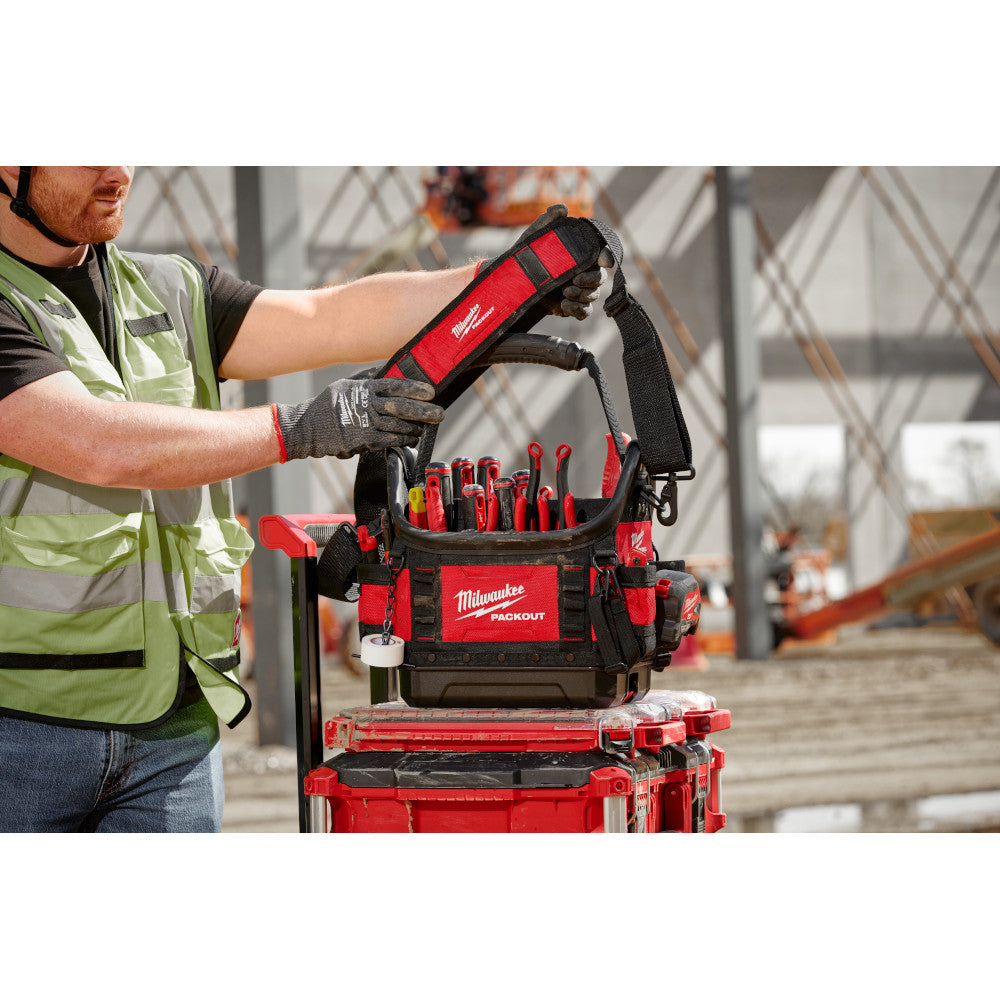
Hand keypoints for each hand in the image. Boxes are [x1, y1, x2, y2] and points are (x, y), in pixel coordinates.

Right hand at [275, 378, 443, 460]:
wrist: (306, 428)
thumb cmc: (327, 405)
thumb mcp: (345, 385)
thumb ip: (366, 380)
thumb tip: (385, 370)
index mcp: (363, 389)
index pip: (394, 385)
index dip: (414, 388)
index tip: (430, 392)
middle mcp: (365, 404)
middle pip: (400, 407)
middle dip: (423, 411)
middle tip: (439, 413)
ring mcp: (364, 423)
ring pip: (397, 426)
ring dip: (414, 428)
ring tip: (426, 428)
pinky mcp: (362, 441)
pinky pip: (388, 440)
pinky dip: (402, 440)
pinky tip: (412, 439)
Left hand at [517, 204, 616, 320]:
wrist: (513, 281)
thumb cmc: (528, 254)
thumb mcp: (536, 234)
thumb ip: (548, 219)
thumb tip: (563, 209)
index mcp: (580, 254)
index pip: (601, 253)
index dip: (607, 256)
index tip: (603, 261)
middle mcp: (584, 271)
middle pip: (600, 277)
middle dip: (591, 279)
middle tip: (574, 279)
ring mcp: (578, 290)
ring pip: (593, 295)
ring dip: (582, 295)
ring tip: (565, 293)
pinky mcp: (572, 306)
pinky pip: (585, 312)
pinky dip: (578, 310)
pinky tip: (564, 305)